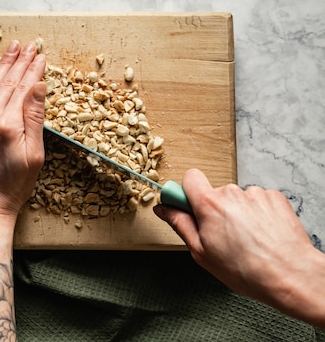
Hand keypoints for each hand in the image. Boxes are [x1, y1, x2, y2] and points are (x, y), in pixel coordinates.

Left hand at [0, 40, 45, 219]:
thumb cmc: (14, 186)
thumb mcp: (34, 155)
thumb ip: (34, 118)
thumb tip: (38, 87)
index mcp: (7, 125)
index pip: (22, 88)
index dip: (32, 70)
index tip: (40, 55)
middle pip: (5, 83)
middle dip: (17, 61)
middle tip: (27, 45)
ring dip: (0, 66)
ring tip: (10, 50)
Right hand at [154, 169, 324, 324]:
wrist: (290, 275)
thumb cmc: (246, 270)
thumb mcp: (201, 252)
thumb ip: (180, 224)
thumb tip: (163, 209)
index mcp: (209, 204)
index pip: (190, 178)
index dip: (187, 192)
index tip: (187, 206)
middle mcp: (231, 193)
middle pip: (215, 192)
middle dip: (215, 210)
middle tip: (223, 235)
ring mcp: (255, 194)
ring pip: (237, 199)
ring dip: (238, 213)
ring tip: (248, 239)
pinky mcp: (274, 197)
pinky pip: (258, 200)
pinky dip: (258, 214)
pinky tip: (262, 234)